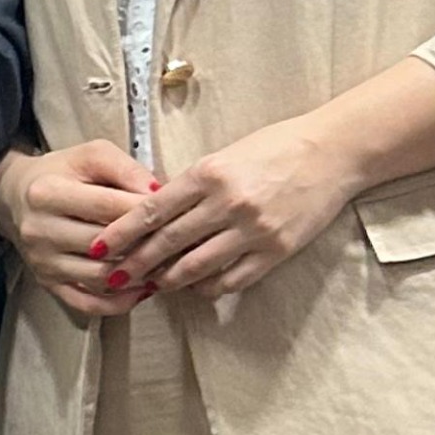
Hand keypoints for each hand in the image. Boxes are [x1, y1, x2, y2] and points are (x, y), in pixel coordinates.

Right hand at [0, 138, 159, 318]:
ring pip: (100, 277)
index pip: (108, 207)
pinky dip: (119, 302)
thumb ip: (125, 169)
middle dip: (147, 245)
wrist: (15, 197)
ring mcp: (42, 262)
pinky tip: (143, 290)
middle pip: (105, 246)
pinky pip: (87, 302)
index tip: (175, 212)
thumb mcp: (90, 155)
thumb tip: (159, 193)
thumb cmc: (61, 173)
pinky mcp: (47, 283)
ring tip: (167, 265)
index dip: (146, 211)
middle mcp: (40, 231)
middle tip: (179, 243)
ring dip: (138, 276)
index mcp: (48, 193)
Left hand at [100, 114, 355, 298]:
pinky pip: (231, 280)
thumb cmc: (277, 147)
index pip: (152, 209)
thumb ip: (192, 184)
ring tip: (153, 284)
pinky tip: (196, 287)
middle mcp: (228, 203)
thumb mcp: (226, 155)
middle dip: (136, 263)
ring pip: (195, 267)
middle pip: (167, 242)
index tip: (101, 246)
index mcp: (209, 174)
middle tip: (114, 275)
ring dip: (168, 280)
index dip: (122, 232)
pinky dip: (208, 286)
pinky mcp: (275, 251)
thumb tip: (155, 212)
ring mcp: (252, 230)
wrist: (332, 152)